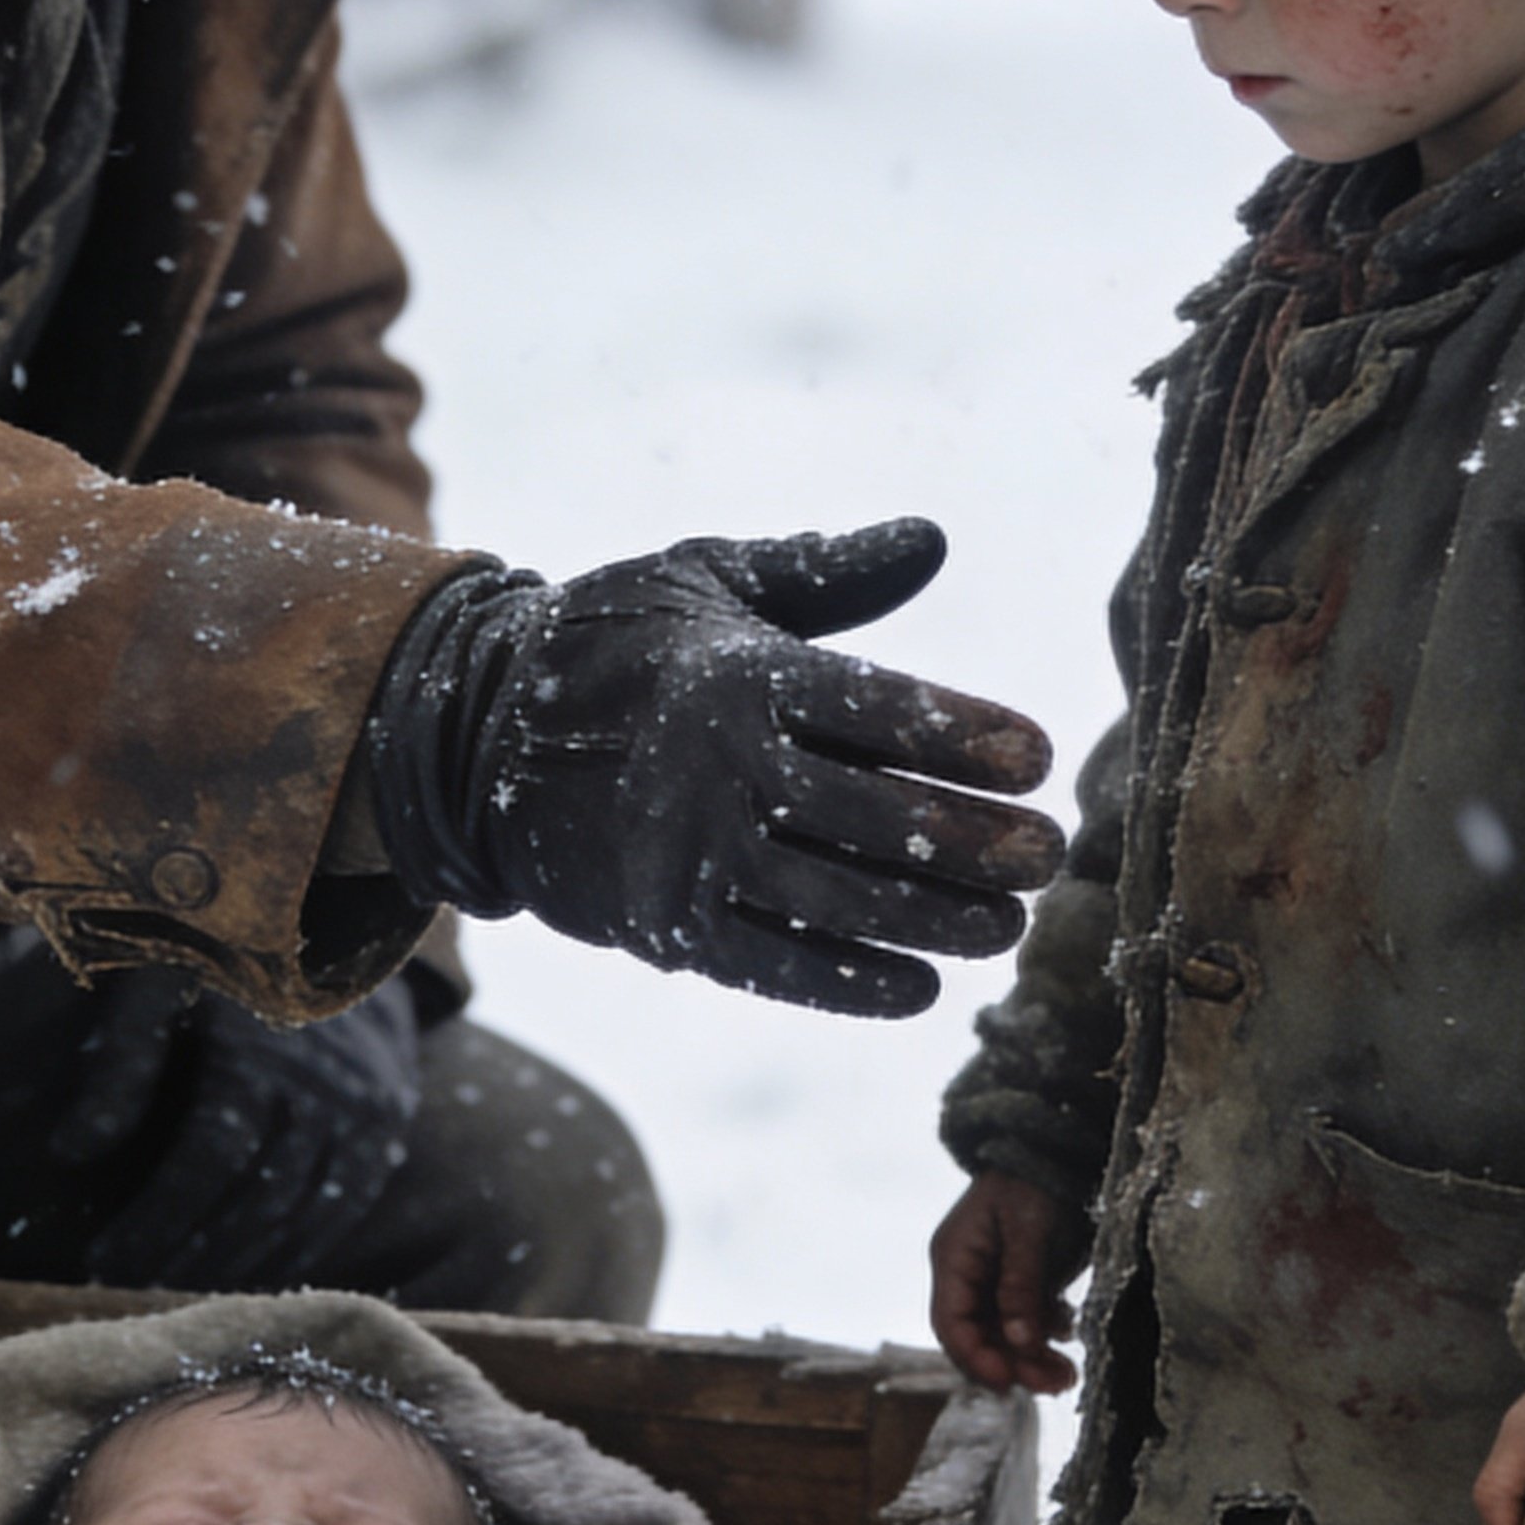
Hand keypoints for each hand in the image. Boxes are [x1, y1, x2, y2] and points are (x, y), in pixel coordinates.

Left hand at [52, 970, 422, 1287]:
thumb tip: (67, 1153)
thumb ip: (120, 1067)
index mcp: (260, 1053)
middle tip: (132, 1296)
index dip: (156, 1220)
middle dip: (189, 1258)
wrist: (342, 917)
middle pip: (254, 1200)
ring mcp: (365, 1114)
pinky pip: (343, 1210)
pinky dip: (296, 1252)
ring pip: (302, 1214)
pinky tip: (249, 1277)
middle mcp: (323, 1091)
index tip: (104, 1263)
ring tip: (179, 1298)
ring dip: (240, 1267)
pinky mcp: (386, 1129)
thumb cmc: (226, 954)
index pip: (206, 1161)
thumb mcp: (163, 985)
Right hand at [360, 522, 1063, 1019]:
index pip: (874, 707)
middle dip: (973, 841)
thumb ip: (825, 571)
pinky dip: (849, 982)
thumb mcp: (706, 578)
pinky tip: (920, 985)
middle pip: (872, 814)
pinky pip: (773, 967)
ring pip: (837, 900)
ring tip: (1006, 925)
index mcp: (738, 674)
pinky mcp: (664, 924)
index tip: (1037, 756)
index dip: (962, 733)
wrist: (474, 734)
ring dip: (934, 920)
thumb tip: (933, 539)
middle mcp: (718, 768)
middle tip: (1049, 856)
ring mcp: (688, 854)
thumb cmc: (613, 641)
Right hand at [931, 1173, 1079, 1390]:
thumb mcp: (1028, 1230)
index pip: (950, 1323)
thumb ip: (1021, 1284)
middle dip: (1014, 1365)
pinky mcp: (1022, 1280)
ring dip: (1034, 1358)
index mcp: (954, 1258)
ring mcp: (995, 1279)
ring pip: (1006, 1335)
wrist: (1057, 1148)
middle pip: (980, 1337)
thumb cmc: (1034, 1179)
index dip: (975, 1357)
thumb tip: (1018, 1341)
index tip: (1008, 1382)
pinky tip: (1069, 1333)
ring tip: (1069, 1375)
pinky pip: (1027, 1320)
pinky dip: (1046, 1335)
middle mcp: (968, 1275)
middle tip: (1058, 1384)